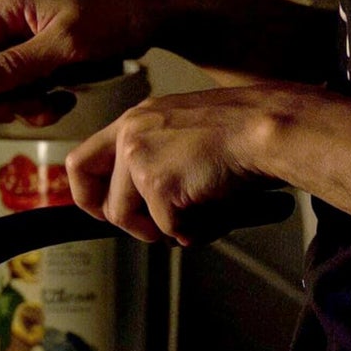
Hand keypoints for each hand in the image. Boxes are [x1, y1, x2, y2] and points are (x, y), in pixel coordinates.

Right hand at [0, 0, 165, 132]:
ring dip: (22, 105)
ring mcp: (22, 41)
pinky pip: (20, 92)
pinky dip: (37, 103)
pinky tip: (63, 96)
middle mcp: (7, 23)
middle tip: (28, 107)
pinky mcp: (38, 57)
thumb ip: (15, 67)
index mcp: (7, 8)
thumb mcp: (67, 43)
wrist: (156, 8)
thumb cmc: (117, 13)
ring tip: (57, 100)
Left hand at [65, 88, 284, 243]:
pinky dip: (195, 229)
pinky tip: (217, 209)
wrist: (268, 127)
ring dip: (165, 229)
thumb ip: (157, 161)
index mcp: (136, 120)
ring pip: (129, 219)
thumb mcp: (185, 135)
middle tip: (153, 229)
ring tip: (201, 214)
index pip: (82, 161)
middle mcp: (130, 135)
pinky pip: (168, 228)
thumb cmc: (243, 132)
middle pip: (96, 197)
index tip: (102, 212)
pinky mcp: (158, 183)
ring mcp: (140, 158)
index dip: (88, 195)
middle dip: (125, 223)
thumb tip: (147, 209)